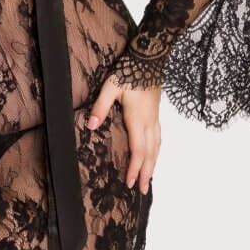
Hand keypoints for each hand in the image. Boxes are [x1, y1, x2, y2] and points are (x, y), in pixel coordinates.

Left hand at [87, 73, 161, 195]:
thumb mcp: (110, 88)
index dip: (134, 168)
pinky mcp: (156, 113)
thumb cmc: (128, 72)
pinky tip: (154, 154)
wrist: (148, 59)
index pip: (138, 151)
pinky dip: (157, 151)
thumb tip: (91, 126)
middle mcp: (149, 122)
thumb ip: (100, 107)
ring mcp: (155, 118)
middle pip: (150, 154)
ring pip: (157, 147)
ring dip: (153, 164)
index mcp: (138, 120)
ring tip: (149, 178)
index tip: (129, 183)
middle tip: (141, 190)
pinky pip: (159, 138)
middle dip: (146, 173)